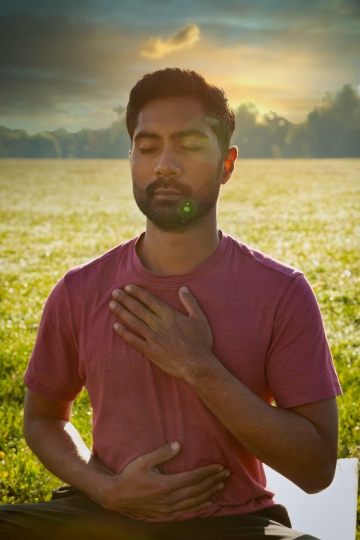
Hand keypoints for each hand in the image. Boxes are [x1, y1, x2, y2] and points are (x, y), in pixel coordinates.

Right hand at [101, 442, 229, 518]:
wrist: (116, 497)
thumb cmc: (129, 476)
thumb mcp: (144, 461)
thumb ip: (162, 453)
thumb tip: (179, 445)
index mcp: (166, 485)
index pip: (194, 478)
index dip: (208, 472)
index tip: (219, 466)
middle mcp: (170, 499)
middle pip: (198, 490)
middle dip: (213, 481)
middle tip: (226, 474)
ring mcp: (168, 509)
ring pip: (195, 502)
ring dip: (210, 493)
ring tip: (221, 486)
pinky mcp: (166, 514)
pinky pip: (187, 511)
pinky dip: (200, 506)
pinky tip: (208, 502)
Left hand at [109, 285, 215, 381]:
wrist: (197, 365)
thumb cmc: (200, 342)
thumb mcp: (199, 319)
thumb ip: (190, 302)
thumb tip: (183, 288)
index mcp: (170, 315)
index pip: (150, 300)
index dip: (138, 293)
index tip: (128, 287)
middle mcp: (158, 325)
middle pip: (138, 309)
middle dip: (125, 299)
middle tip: (114, 292)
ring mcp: (153, 338)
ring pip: (134, 322)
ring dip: (122, 313)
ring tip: (112, 305)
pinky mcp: (150, 351)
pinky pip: (134, 341)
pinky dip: (124, 333)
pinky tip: (116, 327)